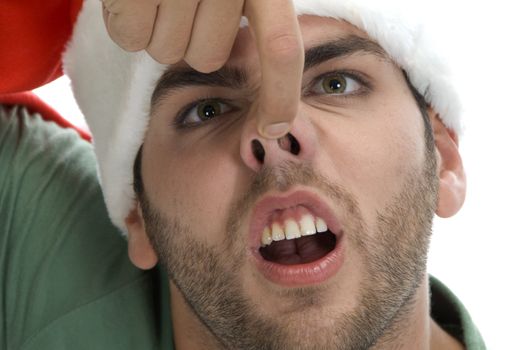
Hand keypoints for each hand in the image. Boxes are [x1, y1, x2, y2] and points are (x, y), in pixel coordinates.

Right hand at [102, 0, 303, 138]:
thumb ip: (260, 12)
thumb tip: (263, 90)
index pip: (281, 47)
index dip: (281, 95)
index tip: (274, 128)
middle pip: (207, 57)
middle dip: (193, 39)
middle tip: (184, 2)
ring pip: (168, 51)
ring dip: (159, 30)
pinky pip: (131, 38)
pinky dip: (127, 23)